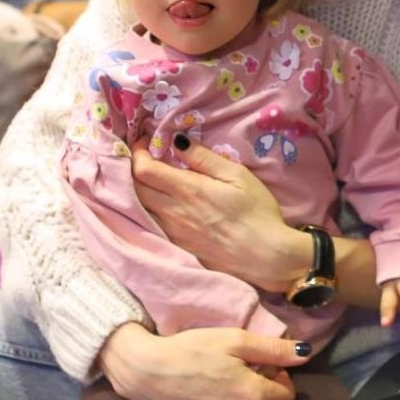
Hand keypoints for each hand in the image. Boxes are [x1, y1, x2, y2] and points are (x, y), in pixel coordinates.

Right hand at [98, 323, 306, 399]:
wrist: (143, 371)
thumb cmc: (190, 349)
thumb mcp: (234, 340)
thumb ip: (274, 349)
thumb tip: (305, 353)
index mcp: (253, 398)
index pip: (287, 394)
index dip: (277, 376)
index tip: (258, 363)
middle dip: (254, 387)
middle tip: (229, 368)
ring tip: (211, 381)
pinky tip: (198, 396)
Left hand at [129, 142, 304, 291]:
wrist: (266, 258)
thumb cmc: (257, 213)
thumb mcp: (237, 176)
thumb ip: (204, 158)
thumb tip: (177, 141)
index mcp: (187, 190)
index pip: (143, 169)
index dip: (138, 152)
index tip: (147, 142)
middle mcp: (172, 212)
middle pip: (133, 188)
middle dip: (133, 168)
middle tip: (146, 157)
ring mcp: (171, 233)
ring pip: (139, 208)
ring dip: (138, 190)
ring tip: (153, 179)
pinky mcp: (176, 248)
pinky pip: (151, 225)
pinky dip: (148, 210)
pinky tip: (163, 204)